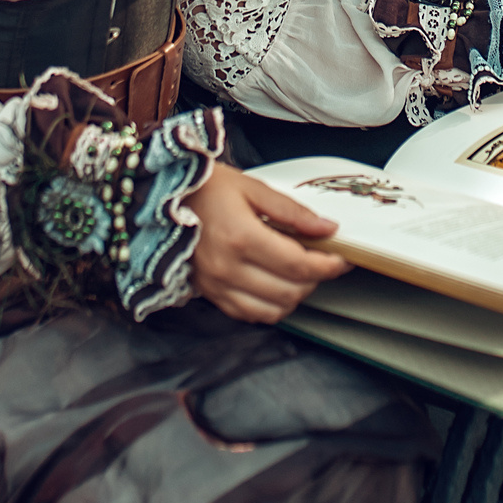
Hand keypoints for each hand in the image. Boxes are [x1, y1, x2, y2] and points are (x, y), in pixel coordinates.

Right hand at [187, 164, 349, 323]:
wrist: (161, 198)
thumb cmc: (207, 188)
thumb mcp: (252, 187)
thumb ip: (292, 211)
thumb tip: (327, 228)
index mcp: (241, 237)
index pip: (298, 265)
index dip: (327, 265)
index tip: (340, 259)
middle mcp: (228, 267)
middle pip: (289, 291)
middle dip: (314, 280)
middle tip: (322, 262)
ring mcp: (217, 285)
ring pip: (272, 310)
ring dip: (294, 296)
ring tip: (298, 274)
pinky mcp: (210, 294)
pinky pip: (248, 315)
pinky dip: (269, 306)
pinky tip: (273, 285)